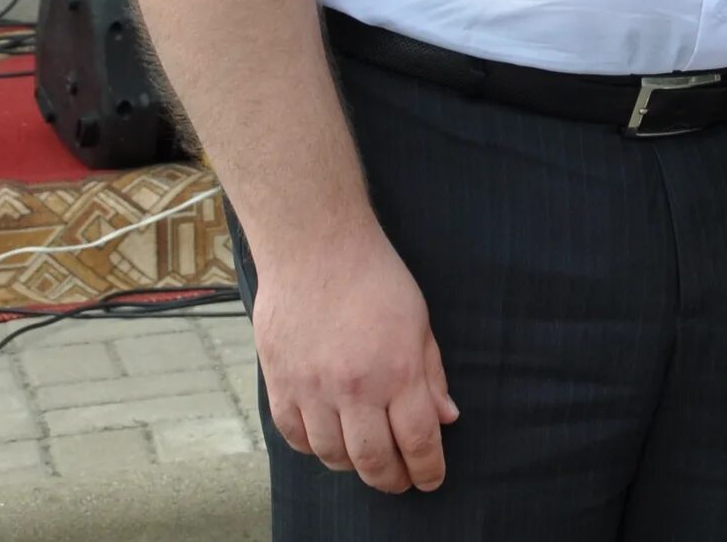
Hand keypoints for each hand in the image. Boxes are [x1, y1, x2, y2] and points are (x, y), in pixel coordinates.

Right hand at [249, 227, 458, 493]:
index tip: (431, 479)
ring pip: (332, 456)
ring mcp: (312, 389)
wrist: (315, 247)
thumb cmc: (374, 277)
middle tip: (401, 480)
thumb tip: (446, 418)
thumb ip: (432, 375)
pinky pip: (296, 437)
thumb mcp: (419, 321)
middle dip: (393, 479)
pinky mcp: (280, 384)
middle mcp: (354, 388)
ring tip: (366, 459)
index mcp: (397, 371)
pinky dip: (314, 448)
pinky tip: (328, 441)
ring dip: (353, 466)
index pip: (419, 441)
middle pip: (374, 460)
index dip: (428, 469)